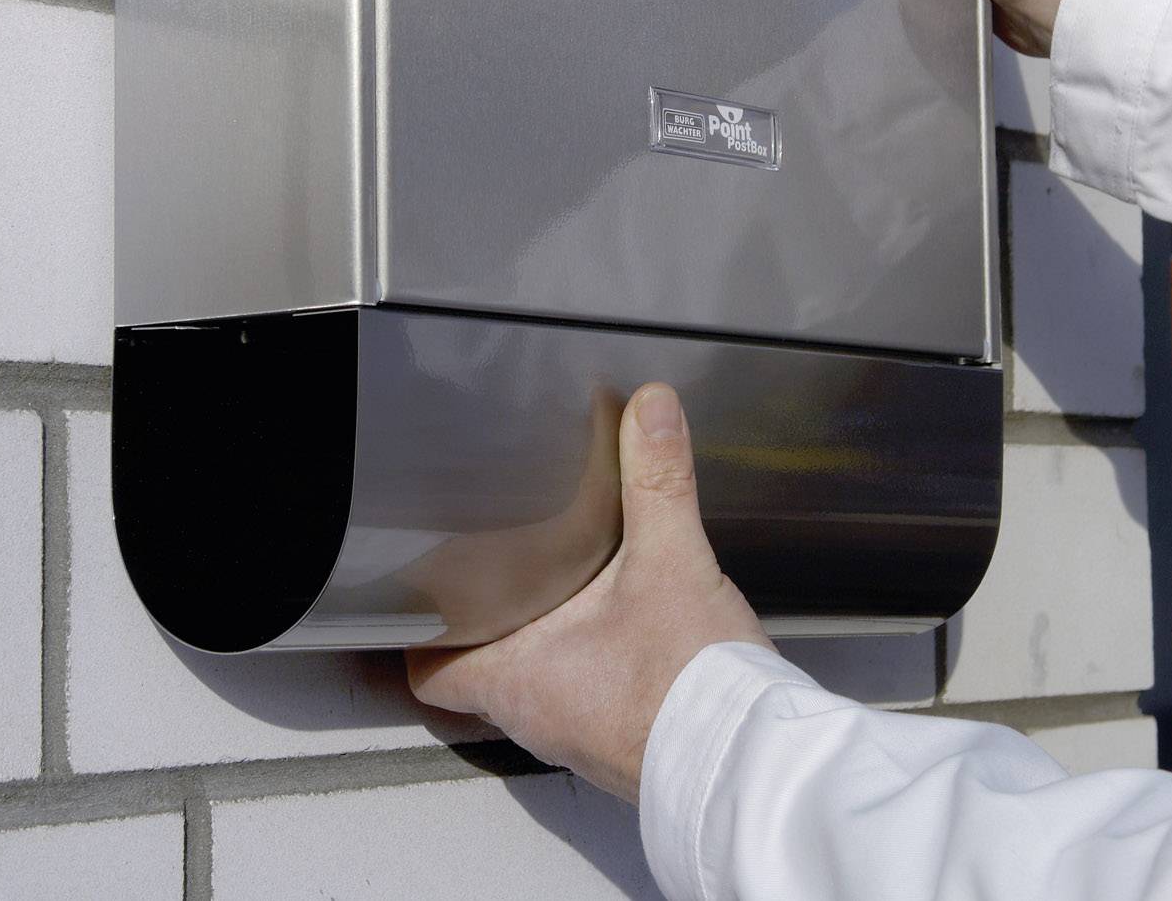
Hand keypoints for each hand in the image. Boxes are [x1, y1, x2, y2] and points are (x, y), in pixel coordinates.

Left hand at [406, 384, 769, 800]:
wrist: (751, 763)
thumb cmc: (694, 688)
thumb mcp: (671, 563)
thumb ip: (657, 481)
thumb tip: (649, 410)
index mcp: (520, 678)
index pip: (429, 670)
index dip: (420, 631)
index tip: (422, 593)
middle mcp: (538, 718)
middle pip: (478, 673)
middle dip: (484, 624)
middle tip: (489, 573)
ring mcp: (579, 737)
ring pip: (533, 688)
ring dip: (539, 646)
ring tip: (552, 592)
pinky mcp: (623, 742)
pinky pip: (584, 701)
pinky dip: (588, 667)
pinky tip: (619, 630)